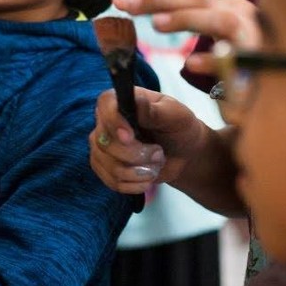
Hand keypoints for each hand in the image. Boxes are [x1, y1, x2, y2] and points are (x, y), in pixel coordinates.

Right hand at [88, 87, 209, 194]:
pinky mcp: (105, 167)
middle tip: (158, 153)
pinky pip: (111, 181)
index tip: (130, 136)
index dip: (114, 122)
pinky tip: (147, 179)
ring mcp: (103, 146)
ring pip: (109, 165)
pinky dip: (133, 184)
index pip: (105, 105)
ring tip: (156, 166)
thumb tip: (137, 101)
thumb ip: (154, 110)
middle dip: (135, 154)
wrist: (182, 153)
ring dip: (138, 172)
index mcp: (120, 101)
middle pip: (104, 141)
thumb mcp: (174, 115)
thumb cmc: (178, 127)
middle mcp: (106, 122)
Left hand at [111, 0, 261, 74]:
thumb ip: (194, 1)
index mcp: (230, 5)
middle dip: (160, 1)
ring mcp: (254, 40)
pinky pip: (238, 62)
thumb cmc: (247, 49)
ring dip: (188, 20)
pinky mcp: (260, 69)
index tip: (117, 0)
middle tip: (124, 4)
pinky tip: (190, 62)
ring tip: (157, 24)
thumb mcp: (218, 20)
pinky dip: (216, 61)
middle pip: (200, 1)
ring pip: (221, 22)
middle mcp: (242, 16)